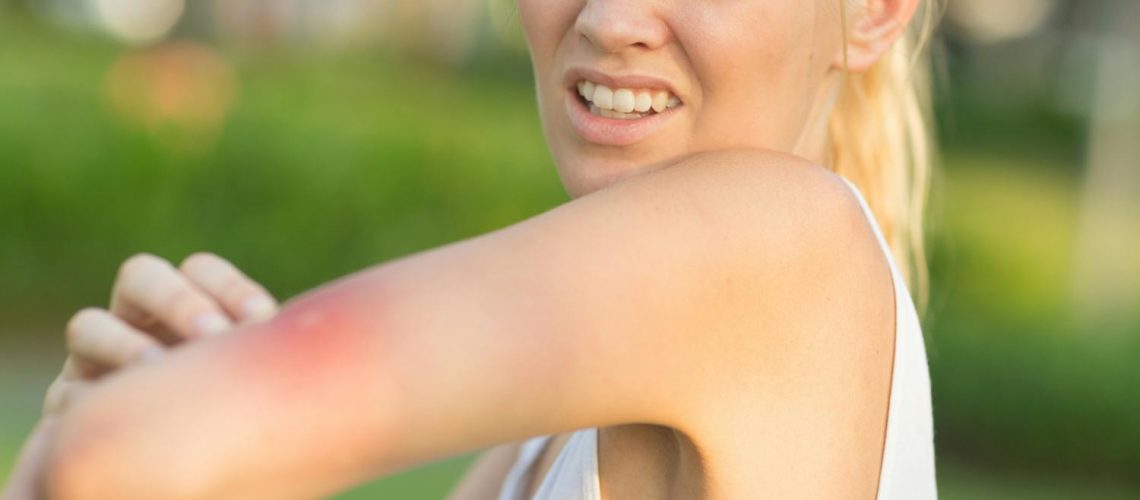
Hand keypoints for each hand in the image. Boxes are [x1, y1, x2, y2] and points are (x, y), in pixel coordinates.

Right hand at [0, 253, 277, 499]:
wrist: (181, 474)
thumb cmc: (237, 420)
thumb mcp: (251, 385)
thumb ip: (261, 357)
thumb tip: (287, 335)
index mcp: (186, 305)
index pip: (200, 270)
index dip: (228, 286)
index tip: (264, 318)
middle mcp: (136, 321)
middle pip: (140, 276)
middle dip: (178, 301)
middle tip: (213, 335)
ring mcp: (94, 359)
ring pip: (89, 325)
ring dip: (125, 345)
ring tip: (160, 372)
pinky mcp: (68, 406)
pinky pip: (68, 395)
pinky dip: (91, 402)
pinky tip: (126, 421)